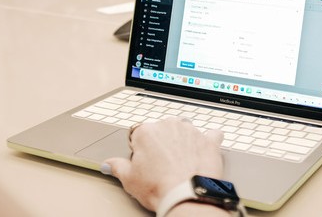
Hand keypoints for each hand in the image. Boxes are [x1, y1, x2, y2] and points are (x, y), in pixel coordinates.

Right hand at [102, 118, 223, 211]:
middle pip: (163, 130)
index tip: (145, 161)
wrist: (186, 195)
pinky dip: (209, 141)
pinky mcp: (209, 141)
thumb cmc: (158, 187)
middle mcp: (169, 126)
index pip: (140, 134)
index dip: (142, 149)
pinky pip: (212, 134)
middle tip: (162, 164)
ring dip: (183, 141)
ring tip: (182, 161)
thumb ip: (117, 166)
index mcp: (146, 131)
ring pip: (185, 131)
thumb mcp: (129, 179)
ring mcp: (191, 131)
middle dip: (162, 144)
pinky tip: (205, 149)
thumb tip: (108, 164)